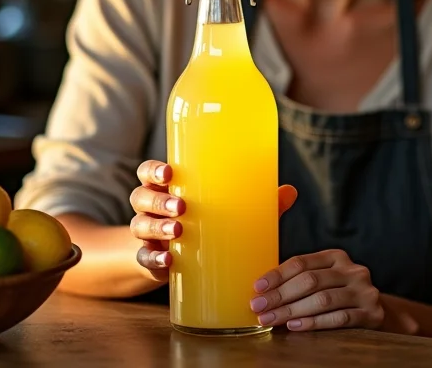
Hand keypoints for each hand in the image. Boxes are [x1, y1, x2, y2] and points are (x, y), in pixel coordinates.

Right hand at [130, 159, 296, 281]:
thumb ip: (255, 200)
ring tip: (179, 231)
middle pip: (142, 196)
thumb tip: (290, 192)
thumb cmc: (202, 220)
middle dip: (159, 201)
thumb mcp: (223, 207)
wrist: (170, 256)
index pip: (148, 171)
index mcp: (165, 187)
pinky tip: (168, 260)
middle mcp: (150, 207)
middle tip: (182, 207)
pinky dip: (154, 258)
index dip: (154, 171)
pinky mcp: (150, 259)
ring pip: (141, 225)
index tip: (170, 172)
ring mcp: (147, 233)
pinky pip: (144, 258)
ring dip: (158, 227)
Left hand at [250, 249, 386, 331]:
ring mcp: (363, 291)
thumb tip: (264, 290)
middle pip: (309, 281)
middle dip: (280, 295)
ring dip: (292, 311)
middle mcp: (351, 270)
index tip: (258, 288)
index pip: (301, 262)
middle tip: (260, 308)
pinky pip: (338, 318)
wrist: (379, 311)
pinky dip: (314, 323)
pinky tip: (295, 326)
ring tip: (272, 319)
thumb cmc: (341, 293)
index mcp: (336, 256)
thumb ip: (302, 278)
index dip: (277, 275)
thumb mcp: (325, 278)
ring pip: (322, 300)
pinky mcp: (371, 313)